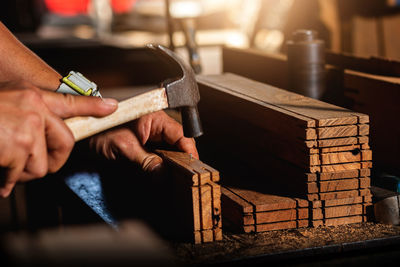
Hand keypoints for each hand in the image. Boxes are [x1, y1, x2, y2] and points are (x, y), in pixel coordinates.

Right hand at [0, 81, 117, 196]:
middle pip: (65, 143)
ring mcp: (27, 126)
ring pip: (41, 164)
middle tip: (31, 165)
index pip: (71, 102)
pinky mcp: (16, 145)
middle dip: (51, 161)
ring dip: (21, 171)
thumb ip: (29, 116)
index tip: (112, 107)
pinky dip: (5, 179)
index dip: (94, 106)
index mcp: (31, 96)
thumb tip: (42, 139)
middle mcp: (34, 107)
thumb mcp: (7, 103)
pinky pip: (20, 174)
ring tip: (3, 161)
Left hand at [90, 110, 197, 171]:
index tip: (193, 165)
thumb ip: (144, 160)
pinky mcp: (148, 146)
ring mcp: (153, 136)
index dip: (189, 150)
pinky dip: (164, 165)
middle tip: (186, 175)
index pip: (180, 133)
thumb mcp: (123, 145)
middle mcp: (157, 126)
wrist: (84, 135)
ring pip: (171, 151)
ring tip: (178, 176)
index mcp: (155, 117)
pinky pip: (162, 156)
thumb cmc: (100, 130)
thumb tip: (161, 172)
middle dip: (183, 159)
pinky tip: (166, 174)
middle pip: (179, 143)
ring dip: (174, 163)